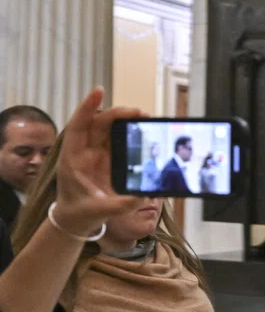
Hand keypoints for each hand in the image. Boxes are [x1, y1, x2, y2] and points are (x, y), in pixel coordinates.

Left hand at [53, 88, 145, 234]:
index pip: (78, 126)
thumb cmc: (81, 213)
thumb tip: (143, 196)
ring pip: (108, 129)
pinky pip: (116, 140)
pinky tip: (141, 131)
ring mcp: (95, 154)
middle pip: (98, 123)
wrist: (76, 219)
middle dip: (117, 113)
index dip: (87, 107)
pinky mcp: (106, 159)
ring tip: (143, 118)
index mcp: (73, 159)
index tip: (98, 91)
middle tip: (139, 112)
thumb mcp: (100, 210)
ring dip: (124, 121)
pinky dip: (128, 133)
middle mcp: (83, 151)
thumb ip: (121, 205)